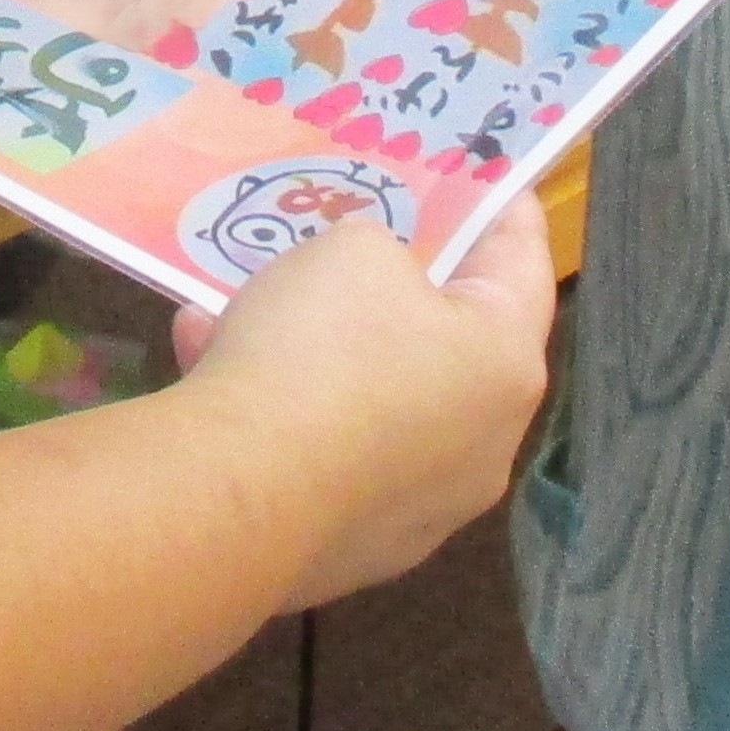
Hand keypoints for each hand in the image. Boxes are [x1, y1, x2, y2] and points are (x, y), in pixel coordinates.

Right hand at [176, 213, 558, 611]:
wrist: (238, 496)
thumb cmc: (322, 351)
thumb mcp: (352, 251)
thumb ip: (377, 255)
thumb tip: (371, 290)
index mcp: (504, 367)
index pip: (524, 270)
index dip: (509, 216)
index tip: (499, 182)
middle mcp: (480, 447)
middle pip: (448, 348)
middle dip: (399, 295)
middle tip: (370, 250)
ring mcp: (417, 510)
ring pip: (371, 404)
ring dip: (316, 351)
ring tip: (243, 305)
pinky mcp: (349, 548)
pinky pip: (320, 454)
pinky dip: (278, 410)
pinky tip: (205, 361)